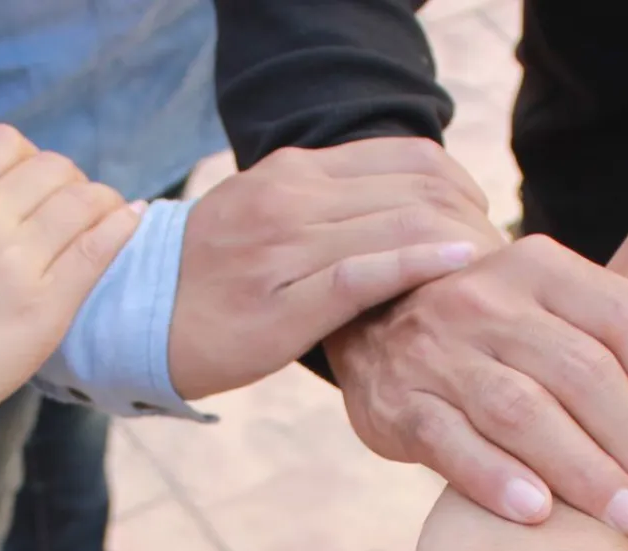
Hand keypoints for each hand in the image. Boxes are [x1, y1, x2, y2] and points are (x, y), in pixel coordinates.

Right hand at [0, 125, 138, 459]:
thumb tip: (18, 182)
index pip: (6, 141)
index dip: (30, 159)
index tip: (35, 188)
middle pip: (52, 166)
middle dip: (69, 182)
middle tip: (70, 212)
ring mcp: (15, 260)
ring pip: (84, 198)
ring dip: (100, 203)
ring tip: (101, 220)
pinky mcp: (46, 304)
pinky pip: (100, 245)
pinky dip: (121, 225)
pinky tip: (128, 221)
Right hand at [169, 138, 502, 399]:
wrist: (132, 318)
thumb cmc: (207, 280)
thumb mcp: (263, 217)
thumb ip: (323, 207)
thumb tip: (398, 208)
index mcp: (292, 172)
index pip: (406, 156)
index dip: (460, 185)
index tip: (478, 222)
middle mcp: (290, 197)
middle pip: (415, 187)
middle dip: (470, 218)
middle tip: (495, 258)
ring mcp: (283, 248)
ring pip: (398, 223)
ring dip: (456, 245)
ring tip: (484, 277)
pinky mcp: (280, 302)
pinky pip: (363, 273)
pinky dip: (417, 265)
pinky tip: (456, 269)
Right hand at [326, 234, 627, 530]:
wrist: (370, 321)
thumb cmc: (488, 338)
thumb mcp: (542, 316)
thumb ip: (606, 365)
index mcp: (538, 266)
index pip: (626, 318)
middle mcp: (485, 299)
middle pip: (582, 371)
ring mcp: (434, 349)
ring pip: (522, 411)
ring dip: (584, 470)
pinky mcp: (395, 403)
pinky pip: (451, 443)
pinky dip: (497, 479)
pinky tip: (538, 514)